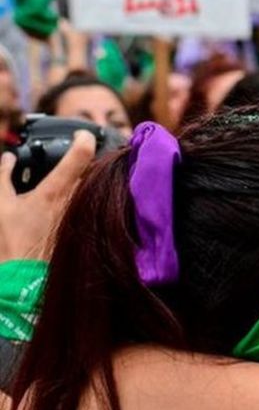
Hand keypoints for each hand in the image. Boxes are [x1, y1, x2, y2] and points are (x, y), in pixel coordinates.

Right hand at [0, 131, 95, 261]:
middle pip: (94, 168)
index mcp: (56, 190)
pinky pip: (98, 202)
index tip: (82, 134)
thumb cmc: (15, 242)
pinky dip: (94, 195)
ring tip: (81, 177)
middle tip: (81, 154)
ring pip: (98, 185)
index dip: (84, 138)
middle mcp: (76, 199)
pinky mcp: (90, 224)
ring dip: (93, 178)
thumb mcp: (2, 206)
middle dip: (89, 160)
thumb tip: (7, 159)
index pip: (81, 154)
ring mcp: (86, 212)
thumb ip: (4, 178)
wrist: (29, 276)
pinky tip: (86, 197)